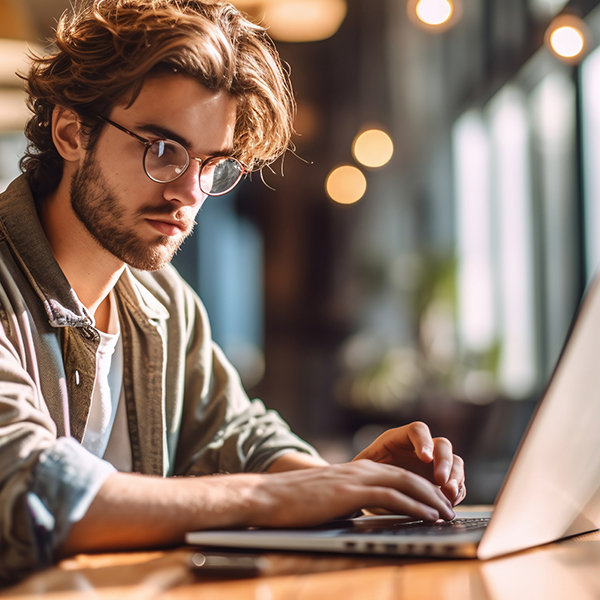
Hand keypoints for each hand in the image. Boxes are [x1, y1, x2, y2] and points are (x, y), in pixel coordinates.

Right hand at [247, 459, 455, 526]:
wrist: (270, 496)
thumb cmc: (296, 502)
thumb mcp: (330, 499)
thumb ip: (350, 502)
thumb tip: (364, 515)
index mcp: (357, 471)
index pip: (399, 476)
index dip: (422, 488)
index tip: (438, 503)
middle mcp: (362, 469)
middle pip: (409, 476)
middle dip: (434, 493)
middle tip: (451, 509)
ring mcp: (358, 479)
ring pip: (407, 484)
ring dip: (431, 499)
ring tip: (448, 514)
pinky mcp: (353, 492)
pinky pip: (393, 497)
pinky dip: (416, 506)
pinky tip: (429, 516)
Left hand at [352, 421, 465, 504]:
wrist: (369, 493)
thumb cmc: (364, 477)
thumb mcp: (364, 468)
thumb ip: (371, 467)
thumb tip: (376, 475)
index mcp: (400, 439)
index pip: (418, 430)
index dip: (424, 441)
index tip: (424, 458)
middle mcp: (421, 449)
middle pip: (442, 446)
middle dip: (444, 462)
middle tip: (441, 480)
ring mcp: (435, 466)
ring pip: (455, 463)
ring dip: (455, 477)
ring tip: (448, 493)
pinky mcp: (442, 484)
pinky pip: (458, 484)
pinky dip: (458, 492)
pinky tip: (450, 502)